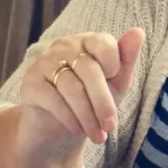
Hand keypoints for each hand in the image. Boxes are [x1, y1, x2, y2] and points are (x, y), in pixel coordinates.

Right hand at [18, 29, 144, 151]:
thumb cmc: (94, 98)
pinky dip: (71, 119)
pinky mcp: (30, 83)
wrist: (60, 124)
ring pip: (72, 88)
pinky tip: (79, 131)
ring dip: (88, 117)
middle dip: (103, 103)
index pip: (104, 44)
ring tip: (98, 135)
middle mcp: (64, 46)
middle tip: (111, 127)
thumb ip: (127, 58)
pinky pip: (53, 101)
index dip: (114, 67)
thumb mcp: (117, 81)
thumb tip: (138, 31)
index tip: (118, 87)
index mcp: (89, 40)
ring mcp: (44, 63)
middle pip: (89, 71)